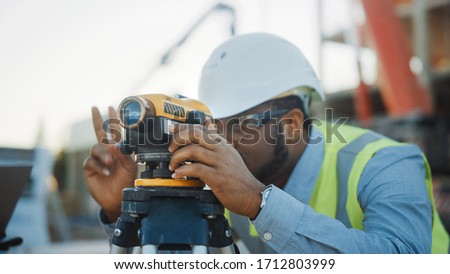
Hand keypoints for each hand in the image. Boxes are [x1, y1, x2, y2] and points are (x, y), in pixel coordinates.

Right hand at [83, 106, 136, 221]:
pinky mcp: (89, 169)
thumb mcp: (129, 165)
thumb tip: (112, 143)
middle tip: (94, 108)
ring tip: (110, 164)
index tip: (112, 108)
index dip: (113, 120)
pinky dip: (99, 166)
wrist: (118, 197)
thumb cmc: (126, 181)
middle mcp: (106, 152)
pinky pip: (91, 161)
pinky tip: (105, 172)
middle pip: (99, 133)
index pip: (114, 132)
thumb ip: (122, 153)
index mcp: (118, 149)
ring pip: (96, 148)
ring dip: (103, 155)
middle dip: (97, 120)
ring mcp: (97, 160)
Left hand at [168, 124, 265, 218]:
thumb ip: (217, 139)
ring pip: (192, 150)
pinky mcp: (217, 177)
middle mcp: (221, 150)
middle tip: (171, 149)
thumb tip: (208, 123)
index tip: (171, 129)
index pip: (200, 128)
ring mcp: (220, 163)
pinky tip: (178, 175)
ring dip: (177, 157)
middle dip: (178, 139)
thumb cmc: (238, 177)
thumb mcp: (229, 153)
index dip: (183, 127)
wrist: (252, 196)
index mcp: (222, 144)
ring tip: (173, 165)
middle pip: (195, 134)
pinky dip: (183, 171)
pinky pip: (195, 169)